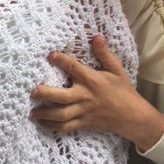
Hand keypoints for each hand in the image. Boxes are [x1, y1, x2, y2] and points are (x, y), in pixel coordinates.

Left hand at [30, 35, 163, 150]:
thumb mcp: (116, 70)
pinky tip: (42, 123)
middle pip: (61, 96)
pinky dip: (53, 126)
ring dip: (45, 114)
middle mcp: (84, 96)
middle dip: (45, 94)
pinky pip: (66, 127)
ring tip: (32, 111)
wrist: (131, 116)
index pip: (73, 68)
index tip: (49, 55)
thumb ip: (104, 54)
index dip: (61, 60)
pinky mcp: (83, 124)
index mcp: (91, 80)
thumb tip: (96, 37)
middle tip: (32, 91)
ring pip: (61, 115)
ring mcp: (83, 112)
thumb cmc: (122, 90)